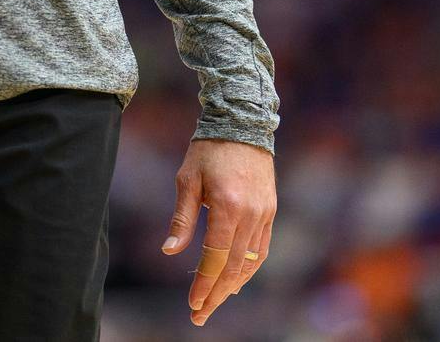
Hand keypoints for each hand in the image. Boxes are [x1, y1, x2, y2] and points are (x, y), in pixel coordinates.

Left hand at [160, 136, 275, 325]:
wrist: (242, 125)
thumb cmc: (207, 151)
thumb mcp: (187, 180)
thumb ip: (182, 219)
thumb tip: (170, 252)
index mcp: (227, 207)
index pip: (215, 258)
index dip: (204, 284)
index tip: (193, 304)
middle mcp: (250, 215)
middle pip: (234, 267)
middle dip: (216, 294)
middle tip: (200, 315)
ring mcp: (264, 215)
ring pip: (250, 262)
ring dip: (233, 286)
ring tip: (215, 302)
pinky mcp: (270, 212)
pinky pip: (261, 249)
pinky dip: (248, 268)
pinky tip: (236, 280)